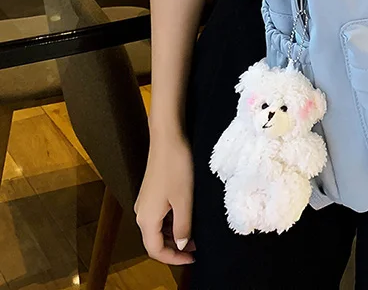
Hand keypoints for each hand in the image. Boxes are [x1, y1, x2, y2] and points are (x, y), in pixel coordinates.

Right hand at [135, 133, 194, 264]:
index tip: (193, 259)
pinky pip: (159, 216)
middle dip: (175, 247)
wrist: (167, 139)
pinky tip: (186, 217)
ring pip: (157, 229)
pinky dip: (171, 222)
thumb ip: (182, 226)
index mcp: (147, 219)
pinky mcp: (150, 192)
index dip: (174, 259)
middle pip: (154, 241)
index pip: (155, 250)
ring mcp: (145, 202)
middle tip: (197, 248)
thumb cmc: (176, 168)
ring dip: (174, 235)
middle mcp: (141, 213)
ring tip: (195, 233)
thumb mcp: (184, 200)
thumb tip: (180, 245)